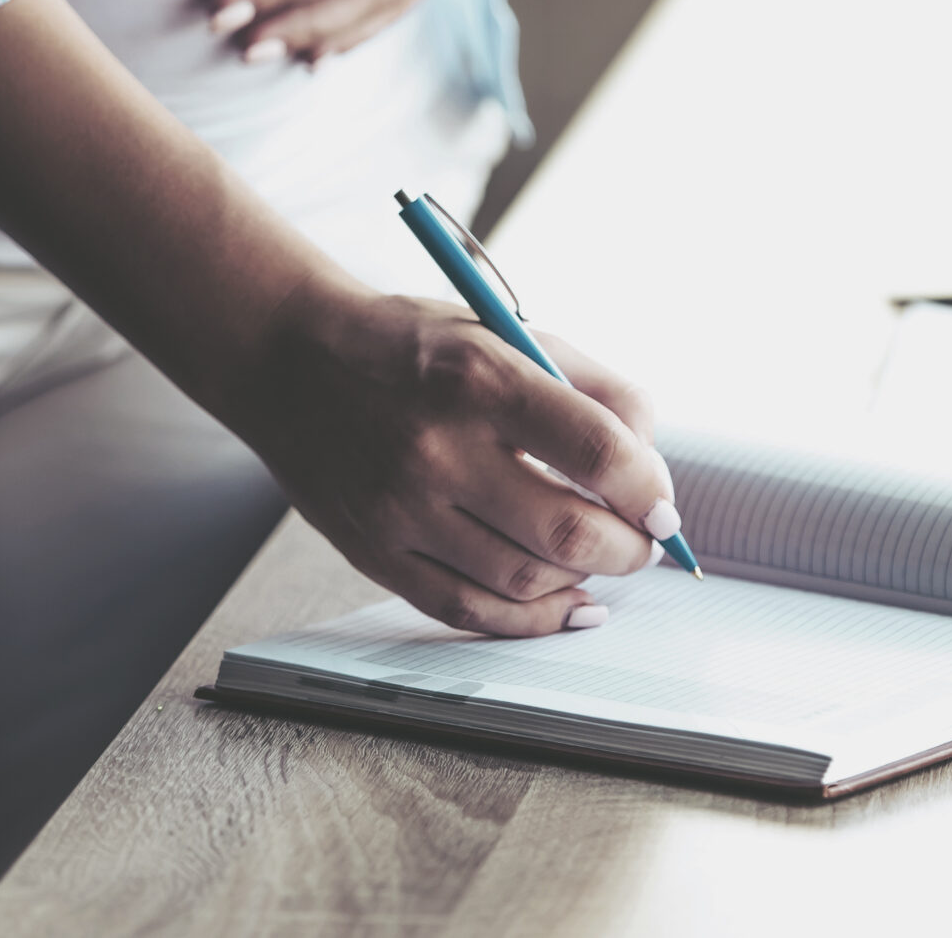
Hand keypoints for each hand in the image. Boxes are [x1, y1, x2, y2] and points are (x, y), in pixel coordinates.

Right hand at [223, 270, 670, 635]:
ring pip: (523, 579)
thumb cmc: (413, 345)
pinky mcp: (374, 551)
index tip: (662, 505)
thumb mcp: (507, 332)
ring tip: (596, 560)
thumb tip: (653, 469)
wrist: (289, 360)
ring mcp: (402, 508)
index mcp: (481, 378)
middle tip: (642, 541)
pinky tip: (565, 604)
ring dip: (582, 580)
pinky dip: (529, 620)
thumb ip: (593, 389)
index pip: (598, 453)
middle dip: (628, 548)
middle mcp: (439, 448)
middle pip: (567, 531)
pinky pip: (465, 610)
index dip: (650, 491)